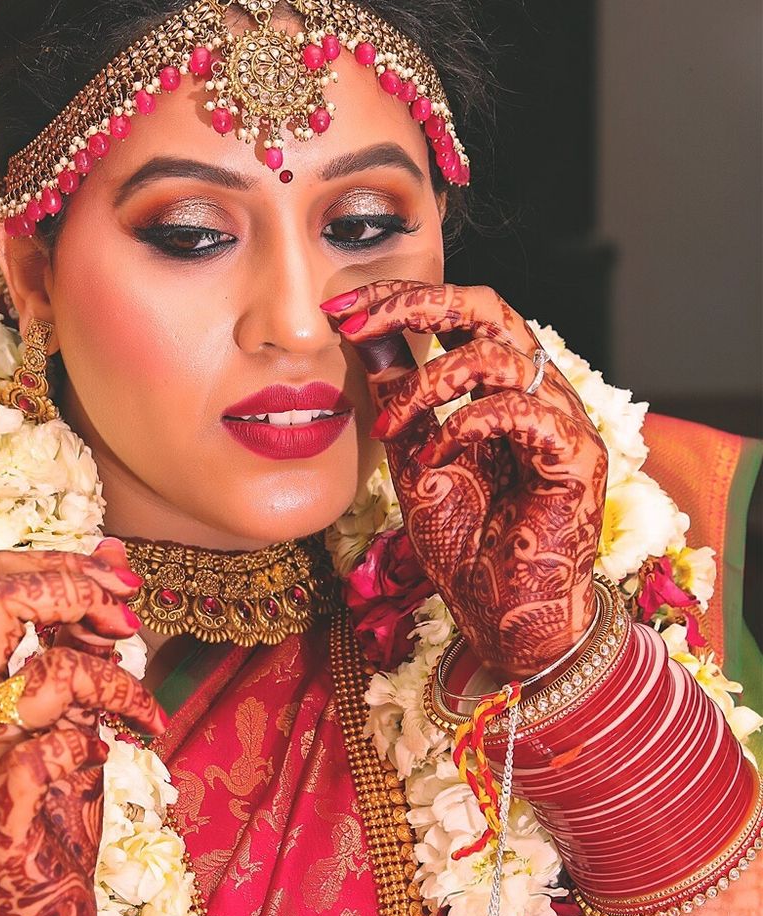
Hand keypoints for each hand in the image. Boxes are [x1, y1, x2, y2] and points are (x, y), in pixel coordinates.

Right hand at [0, 540, 165, 915]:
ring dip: (116, 682)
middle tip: (126, 622)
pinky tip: (109, 755)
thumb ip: (79, 632)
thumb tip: (113, 554)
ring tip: (140, 711)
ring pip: (46, 676)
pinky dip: (92, 745)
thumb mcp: (67, 707)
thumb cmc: (42, 809)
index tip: (122, 589)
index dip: (68, 568)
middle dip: (76, 592)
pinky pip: (48, 755)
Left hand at [325, 282, 607, 677]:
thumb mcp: (411, 455)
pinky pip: (522, 410)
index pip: (460, 315)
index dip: (400, 299)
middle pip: (489, 308)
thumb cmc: (465, 545)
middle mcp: (540, 394)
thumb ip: (397, 395)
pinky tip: (434, 455)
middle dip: (416, 303)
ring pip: (498, 356)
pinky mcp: (578, 457)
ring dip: (428, 381)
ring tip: (391, 421)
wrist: (499, 616)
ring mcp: (564, 423)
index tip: (337, 307)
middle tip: (354, 318)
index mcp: (504, 389)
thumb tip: (363, 332)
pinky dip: (465, 424)